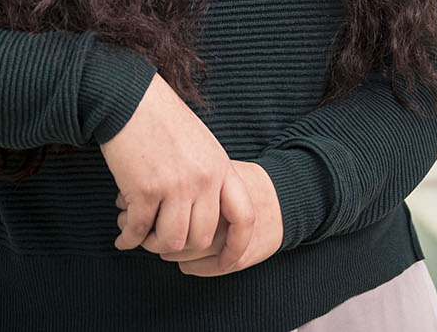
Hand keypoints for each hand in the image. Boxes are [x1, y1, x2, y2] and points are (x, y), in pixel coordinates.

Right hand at [100, 74, 254, 261]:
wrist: (128, 100)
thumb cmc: (162, 121)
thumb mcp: (200, 145)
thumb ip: (209, 177)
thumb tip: (204, 217)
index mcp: (221, 167)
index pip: (244, 216)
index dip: (238, 246)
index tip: (225, 263)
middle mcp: (204, 179)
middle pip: (202, 238)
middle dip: (182, 247)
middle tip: (163, 241)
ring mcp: (176, 186)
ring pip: (172, 242)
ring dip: (154, 245)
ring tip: (142, 237)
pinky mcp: (145, 190)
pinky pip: (140, 232)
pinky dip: (129, 239)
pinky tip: (123, 238)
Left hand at [160, 161, 282, 275]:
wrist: (287, 197)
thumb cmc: (245, 181)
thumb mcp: (220, 168)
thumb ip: (192, 175)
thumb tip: (155, 182)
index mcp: (218, 185)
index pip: (172, 203)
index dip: (157, 208)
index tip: (149, 208)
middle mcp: (224, 213)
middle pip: (175, 229)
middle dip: (161, 231)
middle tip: (153, 228)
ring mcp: (231, 238)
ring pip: (184, 253)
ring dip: (172, 250)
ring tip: (169, 242)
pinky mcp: (239, 257)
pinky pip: (200, 268)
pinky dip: (189, 265)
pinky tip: (186, 259)